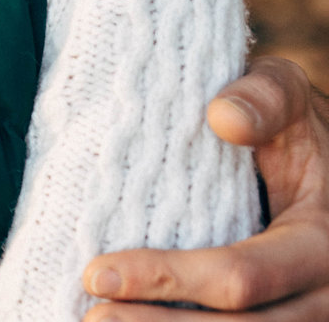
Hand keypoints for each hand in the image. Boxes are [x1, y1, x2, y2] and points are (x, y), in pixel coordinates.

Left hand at [82, 56, 328, 318]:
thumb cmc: (301, 128)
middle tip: (90, 316)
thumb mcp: (292, 97)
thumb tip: (223, 117)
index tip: (97, 273)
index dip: (167, 279)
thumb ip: (267, 97)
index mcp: (323, 245)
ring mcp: (313, 319)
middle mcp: (325, 298)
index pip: (240, 276)